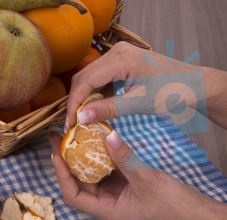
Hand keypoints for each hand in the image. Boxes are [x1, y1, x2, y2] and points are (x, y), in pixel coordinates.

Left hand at [49, 131, 226, 219]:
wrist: (194, 211)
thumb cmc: (171, 204)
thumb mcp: (146, 179)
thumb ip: (125, 157)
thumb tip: (106, 135)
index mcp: (107, 210)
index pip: (74, 196)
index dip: (62, 176)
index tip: (56, 155)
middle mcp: (106, 203)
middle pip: (78, 182)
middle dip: (66, 161)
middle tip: (58, 138)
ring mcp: (115, 193)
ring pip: (91, 175)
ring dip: (81, 156)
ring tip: (72, 134)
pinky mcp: (124, 184)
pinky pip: (106, 169)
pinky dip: (99, 155)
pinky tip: (95, 139)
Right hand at [65, 42, 226, 130]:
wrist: (192, 84)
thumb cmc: (170, 92)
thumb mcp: (137, 104)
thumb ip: (107, 109)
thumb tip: (80, 118)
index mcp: (120, 59)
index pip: (86, 81)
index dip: (74, 103)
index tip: (70, 124)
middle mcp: (116, 51)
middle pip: (84, 77)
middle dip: (76, 100)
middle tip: (73, 123)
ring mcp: (118, 54)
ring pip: (90, 76)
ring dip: (84, 97)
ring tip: (82, 117)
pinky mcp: (121, 61)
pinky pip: (100, 76)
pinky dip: (96, 92)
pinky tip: (96, 106)